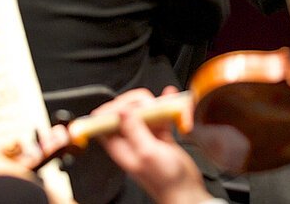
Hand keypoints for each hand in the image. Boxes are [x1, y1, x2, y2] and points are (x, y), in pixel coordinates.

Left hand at [95, 88, 210, 203]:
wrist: (185, 190)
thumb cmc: (165, 181)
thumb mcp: (147, 153)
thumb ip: (134, 130)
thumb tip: (120, 111)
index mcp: (120, 147)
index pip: (104, 123)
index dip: (111, 110)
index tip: (124, 104)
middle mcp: (130, 140)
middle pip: (123, 112)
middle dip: (135, 103)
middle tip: (148, 106)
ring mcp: (145, 137)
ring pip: (142, 112)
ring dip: (152, 104)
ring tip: (163, 103)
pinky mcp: (160, 135)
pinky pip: (159, 116)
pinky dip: (164, 107)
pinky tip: (169, 100)